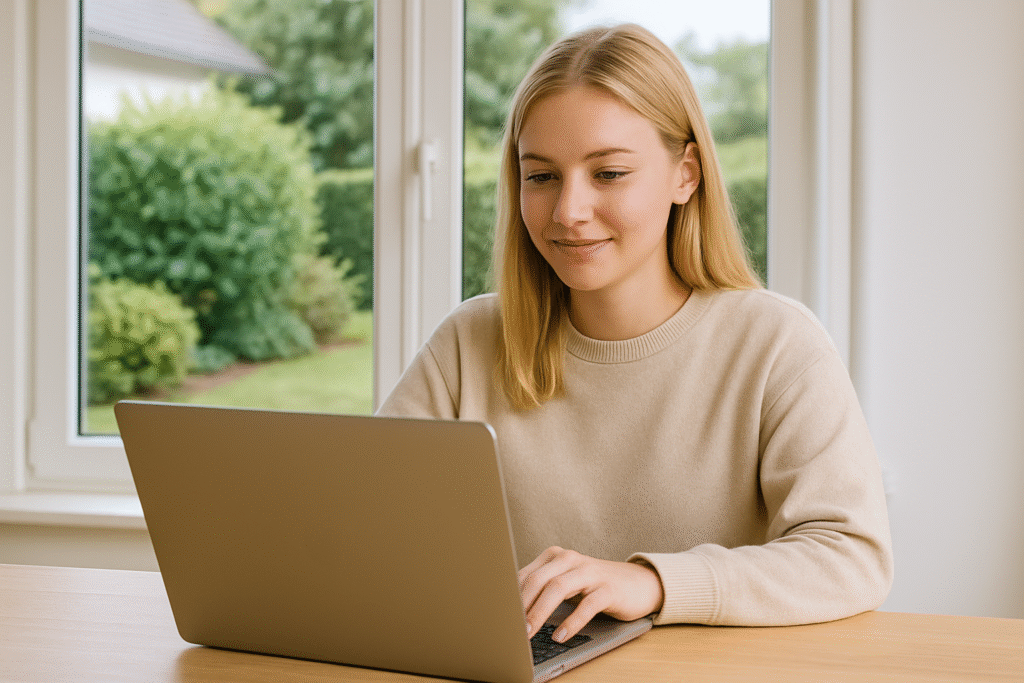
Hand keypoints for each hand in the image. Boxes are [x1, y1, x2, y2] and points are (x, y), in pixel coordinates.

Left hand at [518, 546, 663, 642]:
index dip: (511, 597)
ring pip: (559, 588)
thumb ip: (543, 588)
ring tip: (530, 633)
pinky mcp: (608, 589)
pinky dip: (571, 622)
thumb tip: (512, 611)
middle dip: (522, 606)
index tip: (500, 617)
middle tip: (511, 629)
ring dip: (540, 612)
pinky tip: (560, 635)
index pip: (526, 575)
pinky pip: (587, 605)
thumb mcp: (566, 582)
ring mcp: (591, 572)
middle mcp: (571, 559)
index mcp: (556, 556)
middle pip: (539, 580)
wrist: (637, 584)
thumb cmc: (593, 586)